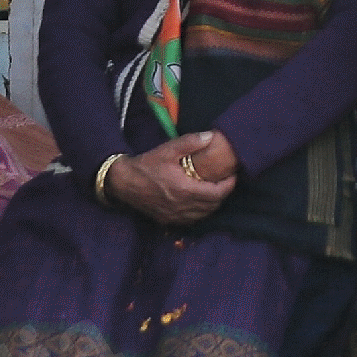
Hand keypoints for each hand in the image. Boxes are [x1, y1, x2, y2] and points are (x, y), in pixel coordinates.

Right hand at [112, 135, 232, 225]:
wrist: (123, 182)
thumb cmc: (146, 165)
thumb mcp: (168, 150)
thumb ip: (190, 142)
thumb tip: (210, 136)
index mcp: (185, 190)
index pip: (216, 194)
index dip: (229, 186)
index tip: (233, 176)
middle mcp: (181, 207)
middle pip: (212, 206)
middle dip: (222, 194)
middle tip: (226, 182)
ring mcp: (174, 216)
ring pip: (203, 215)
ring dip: (212, 205)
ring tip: (215, 190)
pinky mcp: (167, 220)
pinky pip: (191, 220)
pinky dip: (200, 212)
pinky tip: (199, 202)